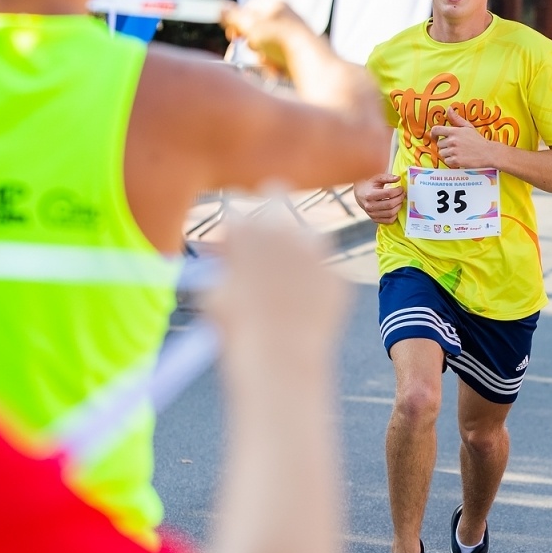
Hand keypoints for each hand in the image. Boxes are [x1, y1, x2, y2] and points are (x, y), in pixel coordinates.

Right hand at [204, 196, 345, 355]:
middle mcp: (283, 227)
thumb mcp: (213, 294)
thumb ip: (222, 264)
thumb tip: (227, 253)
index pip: (237, 205)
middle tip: (266, 231)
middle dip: (270, 205)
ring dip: (298, 247)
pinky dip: (316, 283)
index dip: (235, 224)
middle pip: (277, 192)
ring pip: (308, 234)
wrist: (281, 360)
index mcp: (245, 228)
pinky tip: (305, 308)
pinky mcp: (338, 273)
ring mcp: (316, 248)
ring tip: (286, 285)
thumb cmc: (237, 331)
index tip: (235, 240)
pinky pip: (326, 270)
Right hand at [222, 0, 310, 78]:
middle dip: (252, 44)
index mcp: (275, 5)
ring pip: (267, 48)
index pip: (249, 9)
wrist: (311, 62)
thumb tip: (220, 8)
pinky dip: (275, 66)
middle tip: (253, 50)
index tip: (233, 36)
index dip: (237, 23)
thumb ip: (233, 17)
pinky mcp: (299, 53)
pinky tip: (278, 70)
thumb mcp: (251, 26)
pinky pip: (280, 59)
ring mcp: (294, 35)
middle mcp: (286, 18)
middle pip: (257, 31)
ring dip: (263, 58)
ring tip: (269, 62)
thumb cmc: (281, 40)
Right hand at [354, 173, 404, 224]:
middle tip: (403, 194)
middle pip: (390, 204)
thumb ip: (388, 178)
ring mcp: (372, 214)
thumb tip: (398, 178)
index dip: (398, 191)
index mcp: (370, 194)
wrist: (359, 194)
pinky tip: (395, 208)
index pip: (389, 194)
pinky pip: (388, 220)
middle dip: (400, 199)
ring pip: (390, 213)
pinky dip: (394, 215)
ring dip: (399, 206)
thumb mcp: (377, 178)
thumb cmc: (369, 185)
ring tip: (400, 200)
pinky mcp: (374, 219)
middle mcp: (370, 206)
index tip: (401, 188)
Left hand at [430, 110, 495, 168]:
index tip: (435, 137)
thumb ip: (456, 118)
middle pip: (439, 144)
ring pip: (442, 153)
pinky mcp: (456, 161)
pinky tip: (459, 158)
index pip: (436, 130)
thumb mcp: (468, 127)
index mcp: (454, 131)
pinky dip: (451, 161)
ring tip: (458, 152)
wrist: (488, 153)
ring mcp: (454, 151)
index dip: (433, 133)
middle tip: (454, 146)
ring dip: (448, 154)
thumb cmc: (478, 140)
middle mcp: (452, 141)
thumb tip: (449, 109)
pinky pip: (447, 161)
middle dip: (445, 146)